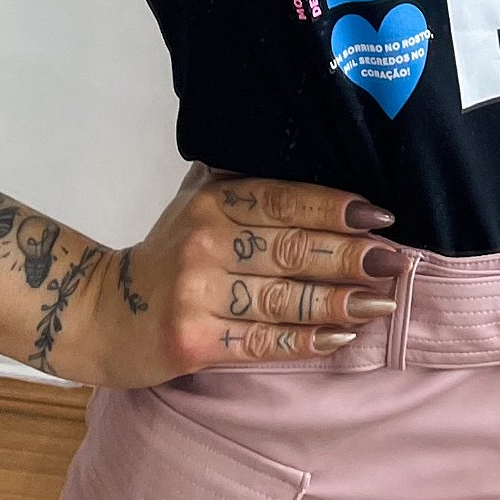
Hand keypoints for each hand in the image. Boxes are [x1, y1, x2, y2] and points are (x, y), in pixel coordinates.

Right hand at [61, 159, 404, 390]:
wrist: (102, 312)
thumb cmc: (167, 254)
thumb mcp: (196, 202)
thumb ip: (244, 182)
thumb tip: (320, 156)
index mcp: (212, 201)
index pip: (284, 199)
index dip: (336, 208)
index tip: (383, 217)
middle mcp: (204, 242)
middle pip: (293, 250)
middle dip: (352, 257)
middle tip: (396, 263)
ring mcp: (197, 294)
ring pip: (284, 298)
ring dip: (341, 302)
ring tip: (382, 303)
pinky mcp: (193, 341)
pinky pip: (263, 342)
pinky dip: (306, 342)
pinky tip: (341, 338)